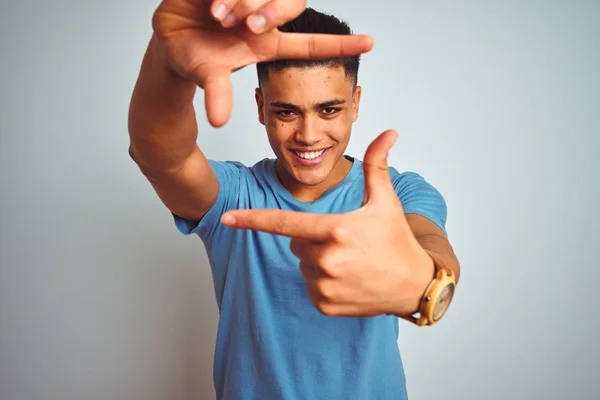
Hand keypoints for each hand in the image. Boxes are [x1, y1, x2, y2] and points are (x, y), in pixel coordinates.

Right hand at [151, 0, 373, 126]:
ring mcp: (248, 1)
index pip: (310, 45)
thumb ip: (216, 94)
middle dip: (270, 12)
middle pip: (289, 6)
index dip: (340, 46)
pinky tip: (211, 4)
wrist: (167, 40)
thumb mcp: (206, 75)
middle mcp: (262, 22)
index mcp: (265, 45)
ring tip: (218, 15)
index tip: (371, 44)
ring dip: (243, 4)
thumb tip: (219, 121)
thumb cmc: (193, 60)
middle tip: (246, 25)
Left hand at [220, 130, 434, 316]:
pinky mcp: (324, 305)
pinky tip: (347, 280)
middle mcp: (326, 260)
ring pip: (302, 264)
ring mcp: (324, 286)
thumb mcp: (386, 201)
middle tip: (346, 242)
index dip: (252, 219)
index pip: (285, 223)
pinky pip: (308, 286)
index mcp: (335, 230)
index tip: (227, 219)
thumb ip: (377, 165)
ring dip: (318, 261)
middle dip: (313, 238)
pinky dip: (322, 282)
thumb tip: (389, 132)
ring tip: (350, 262)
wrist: (414, 285)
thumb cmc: (397, 241)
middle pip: (296, 242)